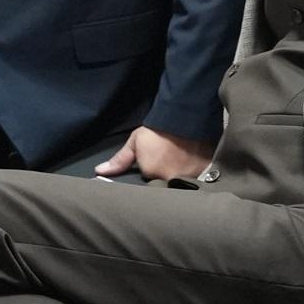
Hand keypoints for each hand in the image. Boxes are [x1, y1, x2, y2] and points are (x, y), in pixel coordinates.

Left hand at [95, 125, 213, 182]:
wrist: (185, 117)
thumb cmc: (158, 130)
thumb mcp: (135, 142)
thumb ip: (119, 160)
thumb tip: (99, 172)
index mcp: (151, 172)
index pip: (149, 181)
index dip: (150, 173)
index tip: (155, 163)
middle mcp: (169, 178)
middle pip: (165, 186)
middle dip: (165, 179)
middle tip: (169, 165)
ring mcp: (189, 176)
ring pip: (181, 184)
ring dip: (181, 178)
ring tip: (182, 165)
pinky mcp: (204, 171)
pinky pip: (198, 179)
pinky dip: (195, 175)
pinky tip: (193, 165)